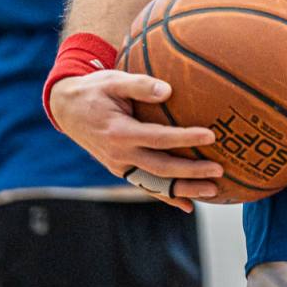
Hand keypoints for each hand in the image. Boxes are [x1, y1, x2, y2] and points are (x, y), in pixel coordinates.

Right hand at [48, 69, 223, 211]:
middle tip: (219, 170)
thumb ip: (140, 85)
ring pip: (156, 183)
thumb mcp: (114, 81)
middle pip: (161, 167)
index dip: (185, 138)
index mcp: (119, 132)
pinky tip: (187, 205)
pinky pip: (146, 186)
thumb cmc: (95, 90)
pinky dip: (166, 196)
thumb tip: (168, 90)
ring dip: (184, 189)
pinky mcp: (121, 170)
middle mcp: (119, 155)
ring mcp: (119, 166)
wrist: (67, 109)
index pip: (158, 138)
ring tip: (213, 191)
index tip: (210, 136)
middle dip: (191, 171)